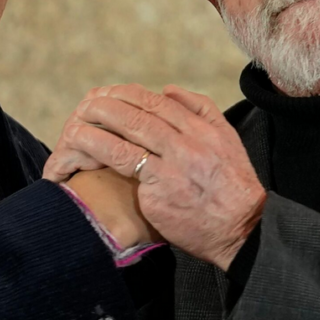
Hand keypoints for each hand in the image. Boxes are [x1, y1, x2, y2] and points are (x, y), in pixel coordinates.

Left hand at [47, 84, 264, 270]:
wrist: (242, 229)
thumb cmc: (232, 187)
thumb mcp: (228, 139)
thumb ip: (201, 110)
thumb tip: (168, 90)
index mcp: (203, 129)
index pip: (159, 102)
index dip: (129, 95)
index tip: (109, 94)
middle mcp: (188, 143)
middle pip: (140, 114)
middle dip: (108, 106)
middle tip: (87, 104)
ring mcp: (172, 166)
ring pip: (128, 135)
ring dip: (97, 126)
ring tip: (76, 123)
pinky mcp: (159, 190)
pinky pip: (125, 164)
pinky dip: (100, 153)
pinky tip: (82, 151)